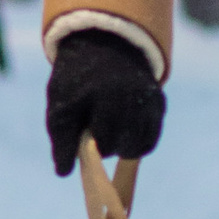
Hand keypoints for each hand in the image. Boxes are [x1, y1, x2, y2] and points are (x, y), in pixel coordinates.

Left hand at [46, 26, 165, 177]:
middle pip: (117, 148)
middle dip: (102, 145)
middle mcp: (131, 98)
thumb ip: (61, 138)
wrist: (104, 46)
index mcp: (104, 96)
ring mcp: (148, 101)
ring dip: (119, 147)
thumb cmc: (76, 81)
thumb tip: (63, 173)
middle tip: (92, 129)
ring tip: (105, 130)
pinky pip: (148, 141)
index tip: (80, 137)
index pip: (98, 142)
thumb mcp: (60, 104)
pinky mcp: (159, 104)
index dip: (86, 147)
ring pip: (135, 148)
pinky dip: (135, 143)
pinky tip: (121, 132)